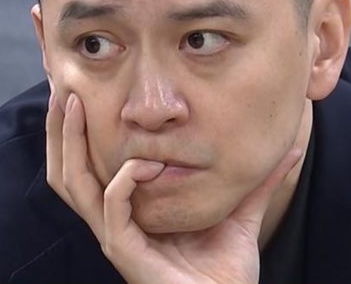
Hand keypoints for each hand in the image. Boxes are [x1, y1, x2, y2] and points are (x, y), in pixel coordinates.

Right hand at [46, 91, 302, 283]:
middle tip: (62, 85)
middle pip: (67, 167)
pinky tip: (145, 161)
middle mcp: (112, 218)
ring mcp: (114, 235)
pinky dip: (125, 178)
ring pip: (74, 183)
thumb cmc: (224, 271)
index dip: (74, 128)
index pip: (87, 163)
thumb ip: (256, 180)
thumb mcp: (238, 212)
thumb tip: (292, 147)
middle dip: (58, 126)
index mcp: (127, 208)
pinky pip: (113, 206)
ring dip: (69, 140)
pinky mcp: (125, 250)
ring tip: (72, 104)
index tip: (77, 86)